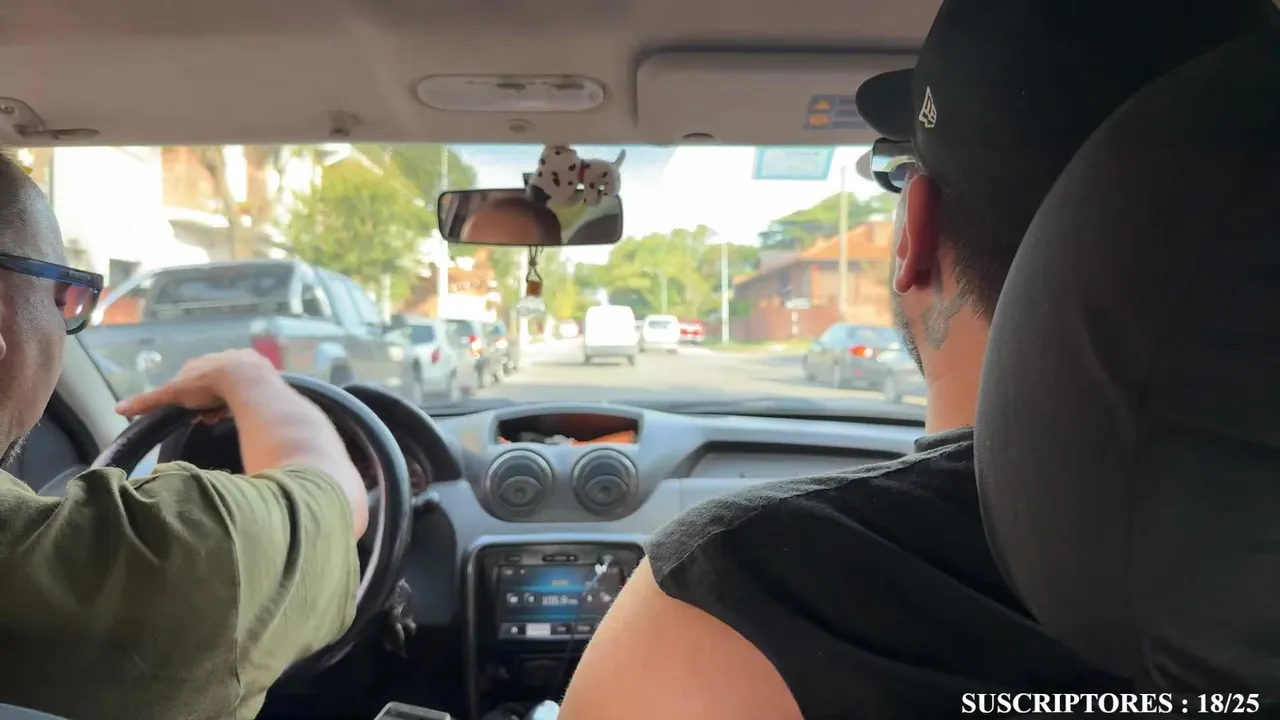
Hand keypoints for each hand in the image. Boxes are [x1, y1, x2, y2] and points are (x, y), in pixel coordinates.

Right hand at [115, 349, 279, 419]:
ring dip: (227, 399)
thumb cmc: (205, 386)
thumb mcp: (173, 394)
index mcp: (195, 365)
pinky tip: (247, 405)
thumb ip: (148, 401)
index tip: (192, 416)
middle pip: (209, 383)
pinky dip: (246, 394)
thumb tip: (117, 408)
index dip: (187, 401)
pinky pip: (250, 383)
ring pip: (230, 384)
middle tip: (211, 417)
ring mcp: (239, 361)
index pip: (186, 383)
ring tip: (228, 414)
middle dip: (208, 401)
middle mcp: (216, 358)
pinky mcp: (259, 367)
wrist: (244, 378)